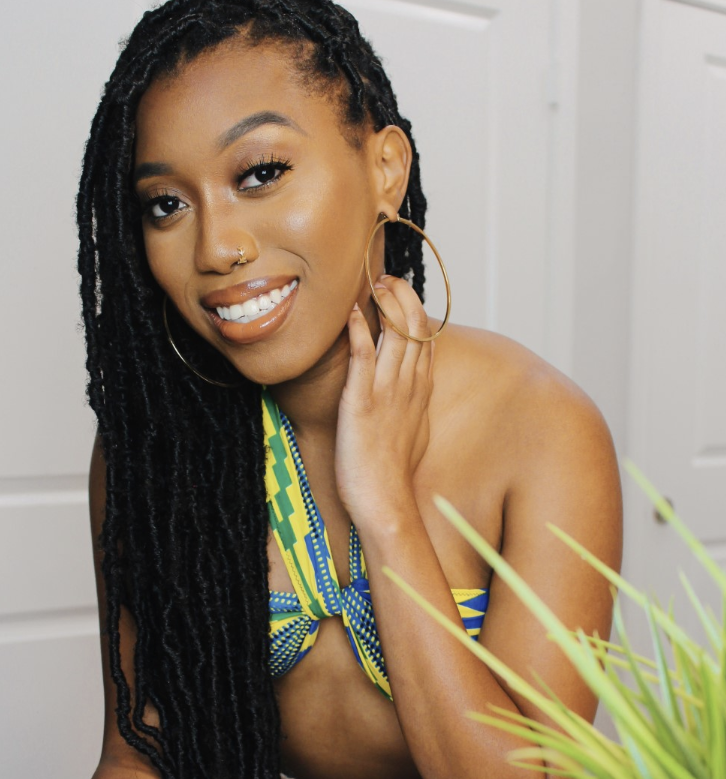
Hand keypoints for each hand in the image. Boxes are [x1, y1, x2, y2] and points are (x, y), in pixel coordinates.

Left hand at [335, 275, 433, 528]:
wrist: (384, 499)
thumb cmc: (393, 472)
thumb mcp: (413, 431)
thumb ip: (412, 405)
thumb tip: (412, 393)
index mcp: (420, 391)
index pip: (425, 339)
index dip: (416, 310)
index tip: (402, 292)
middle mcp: (409, 386)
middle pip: (415, 328)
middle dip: (403, 296)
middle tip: (387, 279)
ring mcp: (387, 392)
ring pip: (396, 334)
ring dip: (386, 304)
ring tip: (374, 282)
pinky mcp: (362, 402)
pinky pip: (363, 357)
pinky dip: (359, 331)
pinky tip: (353, 312)